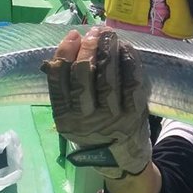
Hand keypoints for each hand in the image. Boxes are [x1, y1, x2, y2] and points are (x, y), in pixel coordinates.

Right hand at [41, 27, 151, 176]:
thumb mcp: (71, 117)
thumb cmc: (92, 132)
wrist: (121, 159)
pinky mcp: (134, 115)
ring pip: (107, 78)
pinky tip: (125, 48)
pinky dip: (129, 62)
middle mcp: (86, 119)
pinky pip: (131, 83)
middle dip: (87, 49)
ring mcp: (111, 117)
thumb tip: (62, 52)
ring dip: (107, 51)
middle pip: (82, 77)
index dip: (64, 53)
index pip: (59, 80)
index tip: (72, 36)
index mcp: (64, 118)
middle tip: (92, 33)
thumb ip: (65, 90)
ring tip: (108, 34)